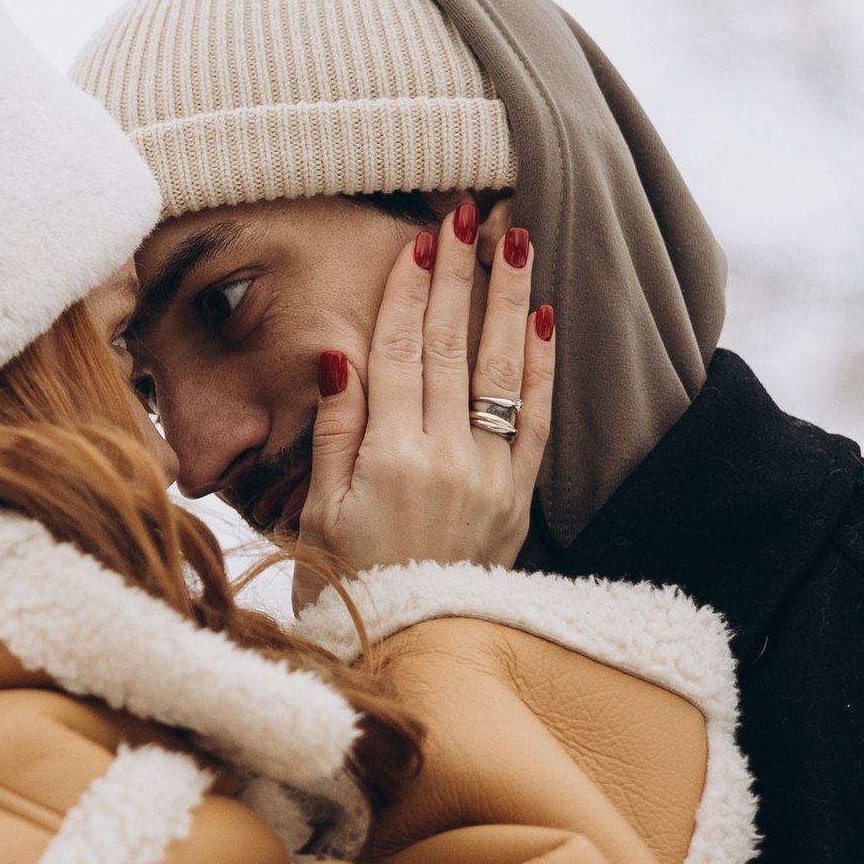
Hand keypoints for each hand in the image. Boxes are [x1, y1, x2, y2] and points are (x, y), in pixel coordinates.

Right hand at [299, 201, 551, 574]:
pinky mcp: (518, 498)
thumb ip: (336, 431)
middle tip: (472, 210)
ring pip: (501, 369)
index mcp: (387, 458)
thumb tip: (339, 356)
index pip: (401, 352)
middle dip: (463, 272)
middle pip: (454, 346)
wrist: (411, 653)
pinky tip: (544, 317)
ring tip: (516, 239)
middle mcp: (445, 458)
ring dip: (509, 298)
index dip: (411, 291)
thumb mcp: (319, 513)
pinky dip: (541, 367)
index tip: (422, 238)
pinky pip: (536, 420)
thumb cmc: (348, 586)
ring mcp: (489, 476)